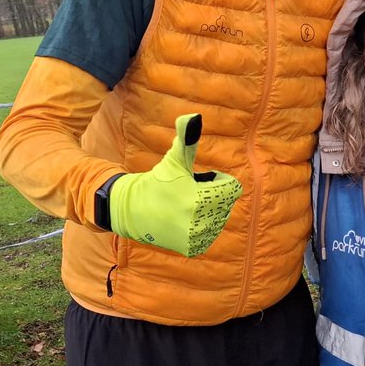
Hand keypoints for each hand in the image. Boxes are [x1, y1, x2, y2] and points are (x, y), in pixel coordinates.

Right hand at [108, 114, 241, 256]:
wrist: (132, 211)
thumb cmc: (158, 181)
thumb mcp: (174, 160)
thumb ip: (187, 139)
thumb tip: (194, 117)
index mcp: (200, 201)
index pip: (233, 188)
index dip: (218, 180)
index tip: (197, 180)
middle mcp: (201, 223)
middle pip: (226, 202)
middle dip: (211, 194)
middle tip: (187, 194)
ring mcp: (198, 238)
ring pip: (220, 217)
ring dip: (207, 210)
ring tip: (184, 207)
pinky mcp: (193, 248)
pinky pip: (212, 232)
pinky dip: (202, 225)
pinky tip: (183, 221)